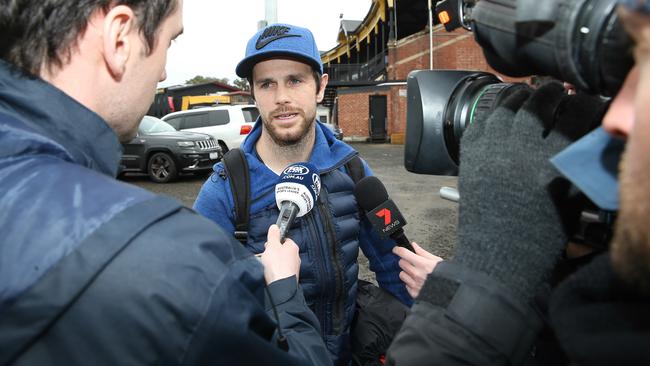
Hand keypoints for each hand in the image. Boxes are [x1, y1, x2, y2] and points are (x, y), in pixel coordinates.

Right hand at [260, 225, 300, 283]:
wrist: (280, 285)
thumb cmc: (277, 265)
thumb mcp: (272, 246)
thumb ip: (273, 235)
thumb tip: (275, 227)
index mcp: (293, 247)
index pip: (285, 239)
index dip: (275, 241)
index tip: (268, 244)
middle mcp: (296, 256)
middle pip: (282, 250)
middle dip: (273, 252)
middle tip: (265, 255)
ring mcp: (293, 268)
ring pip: (281, 261)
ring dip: (273, 262)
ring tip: (266, 266)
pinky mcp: (290, 276)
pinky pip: (281, 270)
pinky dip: (275, 271)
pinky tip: (269, 273)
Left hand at [393, 242, 442, 297]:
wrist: (451, 292)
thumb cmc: (446, 276)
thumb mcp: (436, 261)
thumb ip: (423, 253)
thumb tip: (414, 246)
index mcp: (422, 264)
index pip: (404, 253)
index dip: (398, 250)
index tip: (396, 249)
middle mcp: (417, 274)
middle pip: (401, 263)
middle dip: (406, 261)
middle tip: (413, 263)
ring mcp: (414, 284)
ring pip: (402, 274)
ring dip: (407, 273)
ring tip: (416, 274)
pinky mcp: (414, 293)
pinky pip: (406, 285)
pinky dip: (410, 283)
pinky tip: (418, 282)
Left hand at [454, 82, 605, 299]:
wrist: (499, 258)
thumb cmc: (541, 235)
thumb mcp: (573, 199)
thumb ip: (577, 163)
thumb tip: (583, 133)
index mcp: (552, 162)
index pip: (574, 115)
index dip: (583, 104)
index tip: (584, 103)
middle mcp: (520, 150)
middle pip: (538, 104)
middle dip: (550, 93)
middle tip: (556, 91)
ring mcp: (491, 151)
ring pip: (506, 107)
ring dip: (519, 97)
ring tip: (527, 96)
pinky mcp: (471, 157)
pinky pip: (480, 122)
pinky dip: (492, 114)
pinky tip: (500, 113)